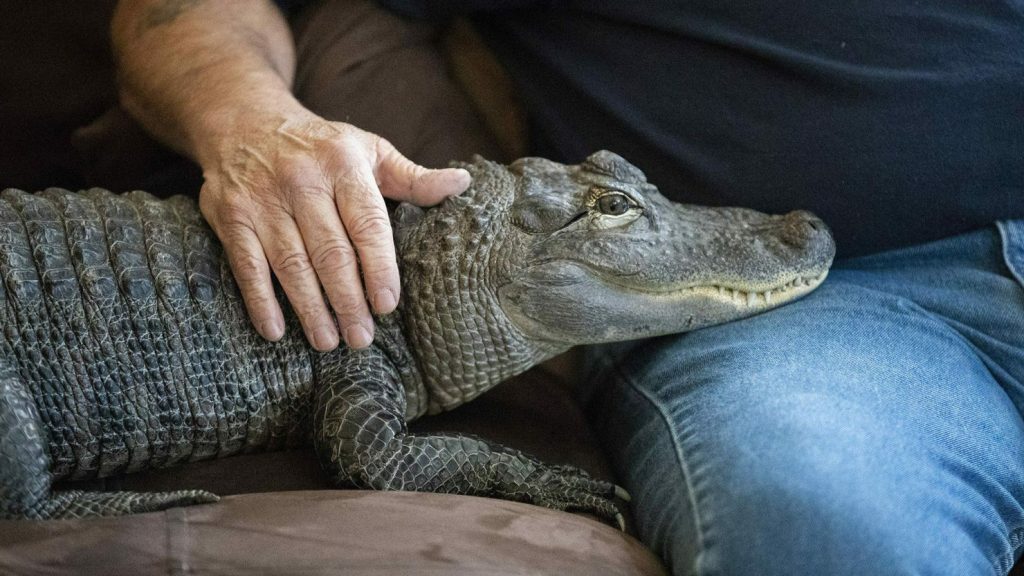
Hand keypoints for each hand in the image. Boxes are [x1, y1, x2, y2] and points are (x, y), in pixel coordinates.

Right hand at [197, 107, 469, 350]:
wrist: (245, 120)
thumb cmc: (321, 147)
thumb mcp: (369, 150)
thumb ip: (413, 177)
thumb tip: (462, 184)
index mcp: (343, 164)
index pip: (366, 223)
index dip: (378, 267)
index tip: (387, 305)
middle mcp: (301, 181)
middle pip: (330, 252)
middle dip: (348, 300)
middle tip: (362, 338)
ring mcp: (262, 200)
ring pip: (291, 265)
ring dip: (311, 309)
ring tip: (329, 342)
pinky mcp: (230, 217)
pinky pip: (247, 266)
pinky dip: (261, 301)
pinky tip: (276, 331)